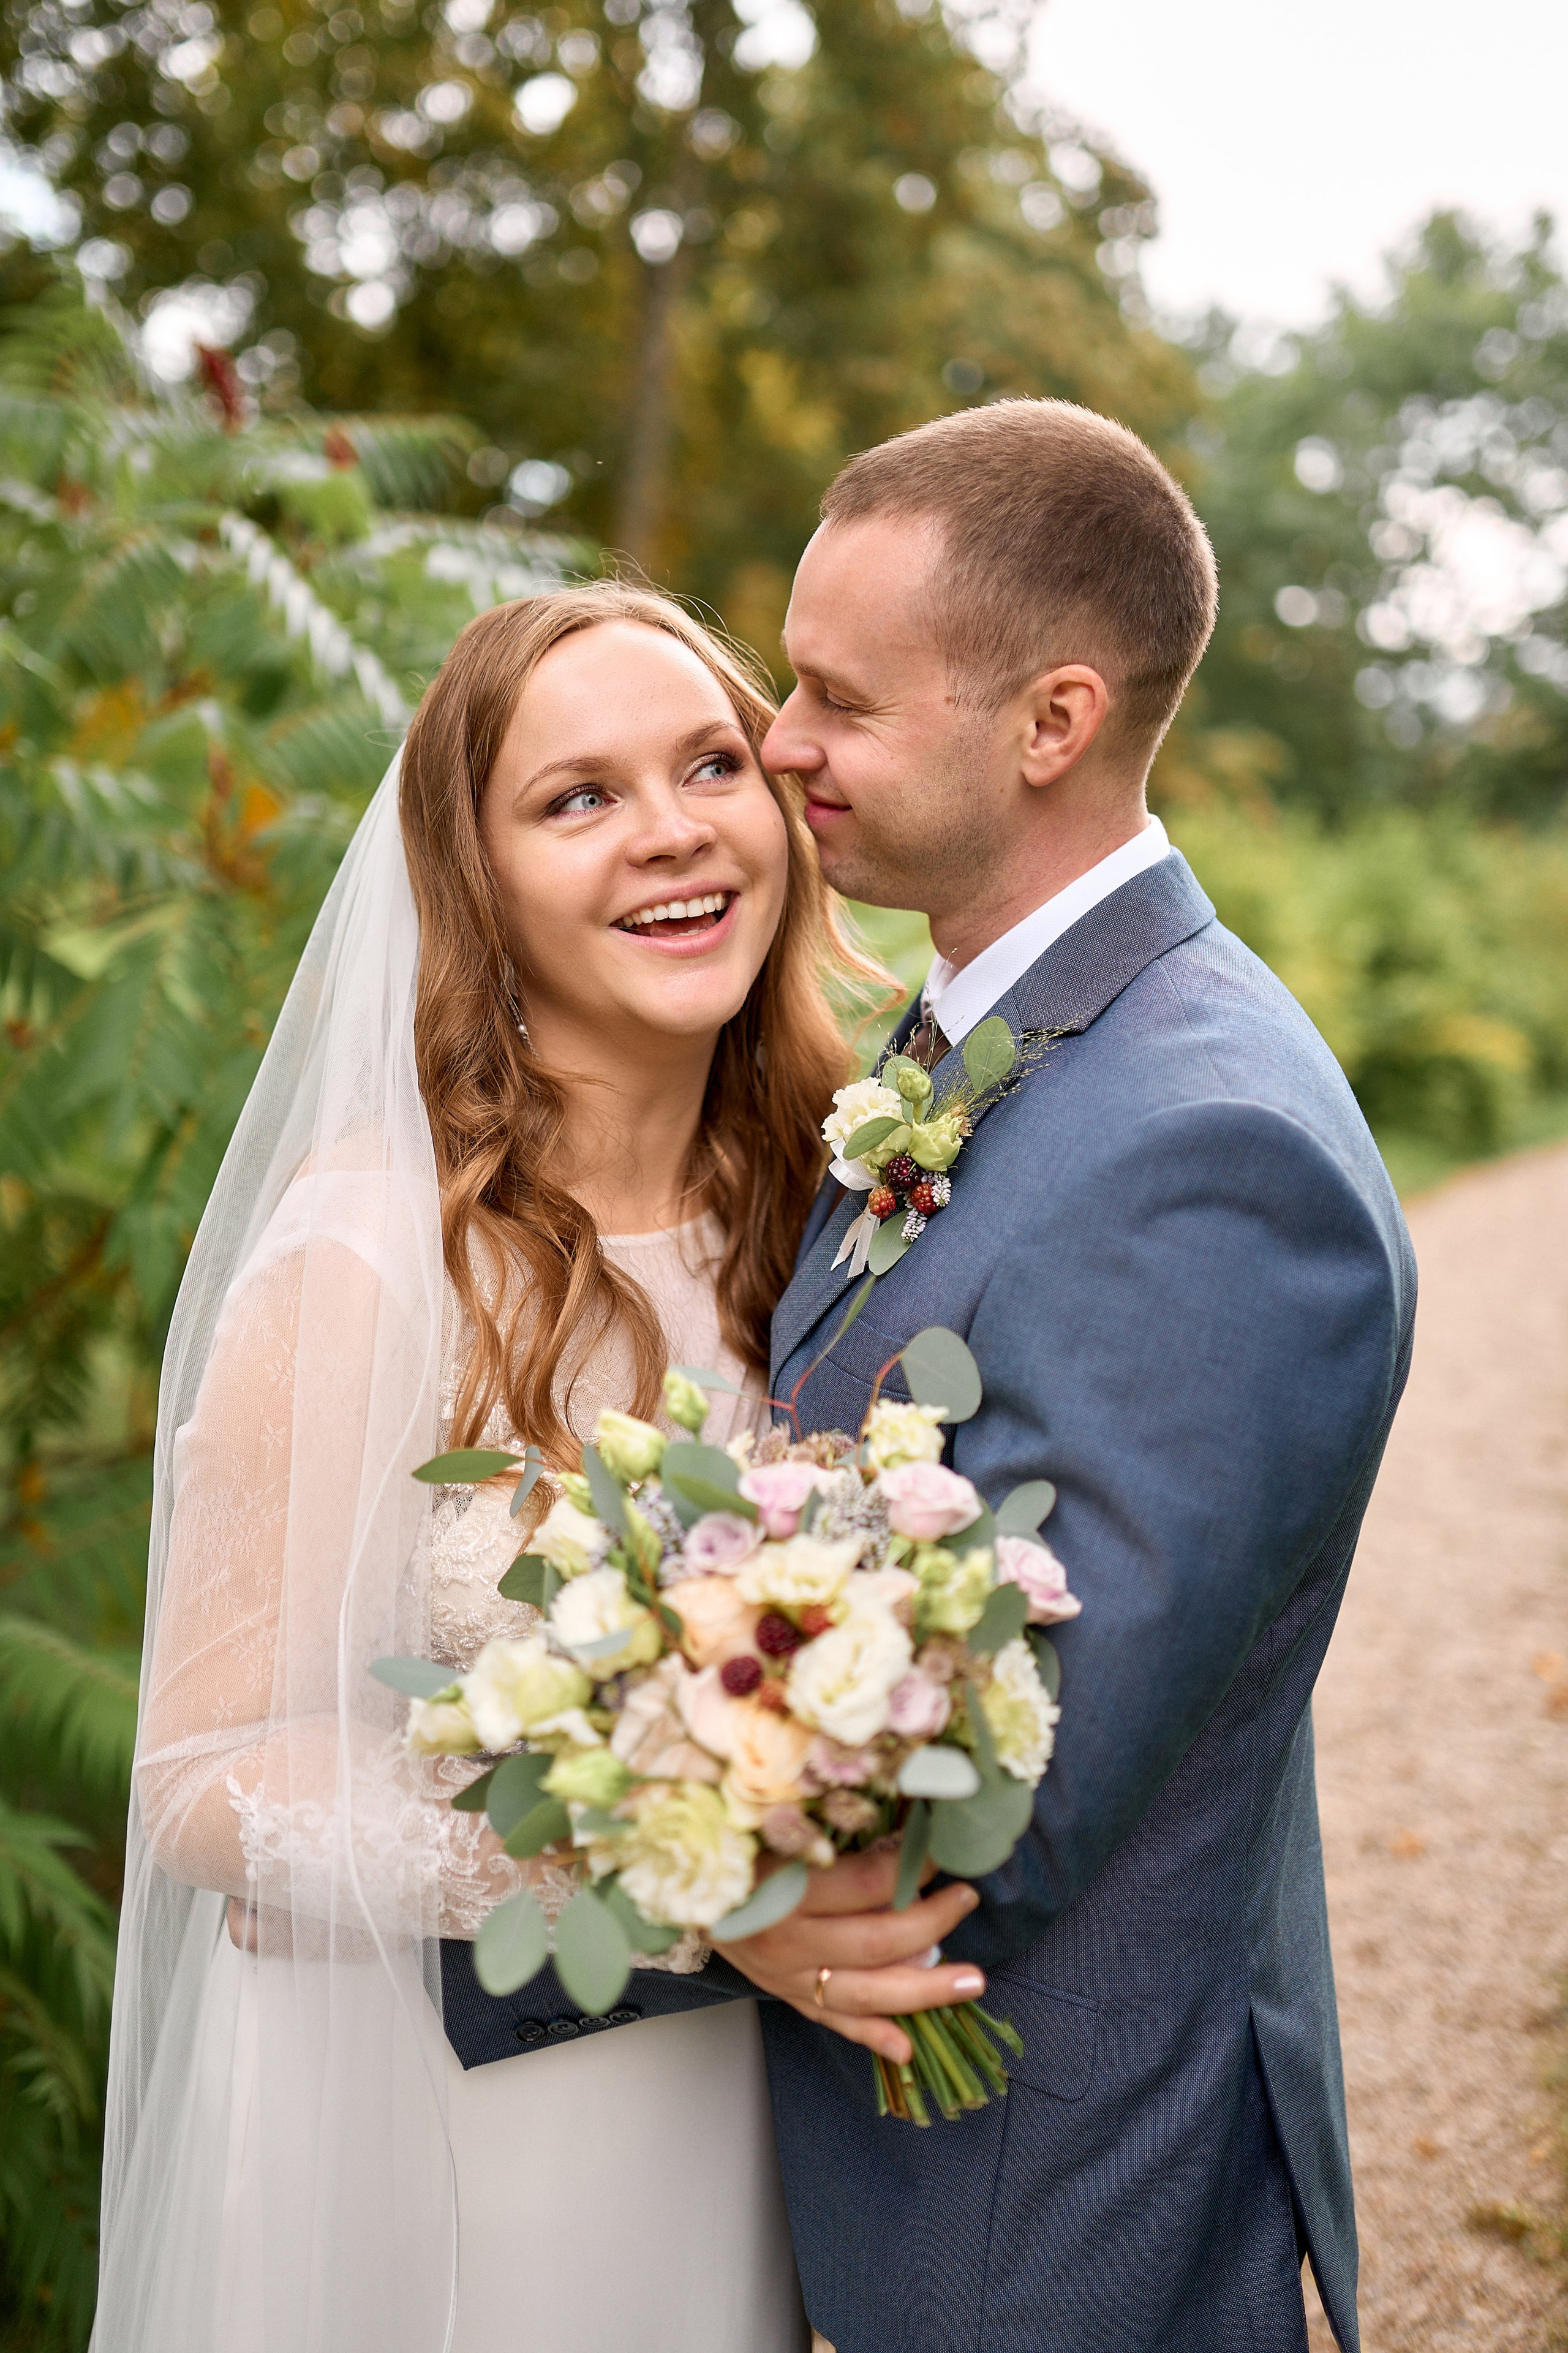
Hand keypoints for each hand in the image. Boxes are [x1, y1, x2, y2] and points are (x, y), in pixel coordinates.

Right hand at [712, 1849, 984, 2064]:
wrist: (679, 1889)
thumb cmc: (731, 1849)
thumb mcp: (773, 1832)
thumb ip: (829, 1838)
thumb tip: (901, 1836)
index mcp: (784, 1892)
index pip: (867, 1884)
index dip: (912, 1869)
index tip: (942, 1851)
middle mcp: (787, 1943)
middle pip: (876, 1943)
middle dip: (932, 1924)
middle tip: (967, 1900)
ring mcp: (786, 1978)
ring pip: (865, 1994)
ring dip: (924, 1991)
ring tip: (972, 1982)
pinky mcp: (784, 1996)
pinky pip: (833, 2021)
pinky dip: (872, 2036)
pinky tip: (907, 2047)